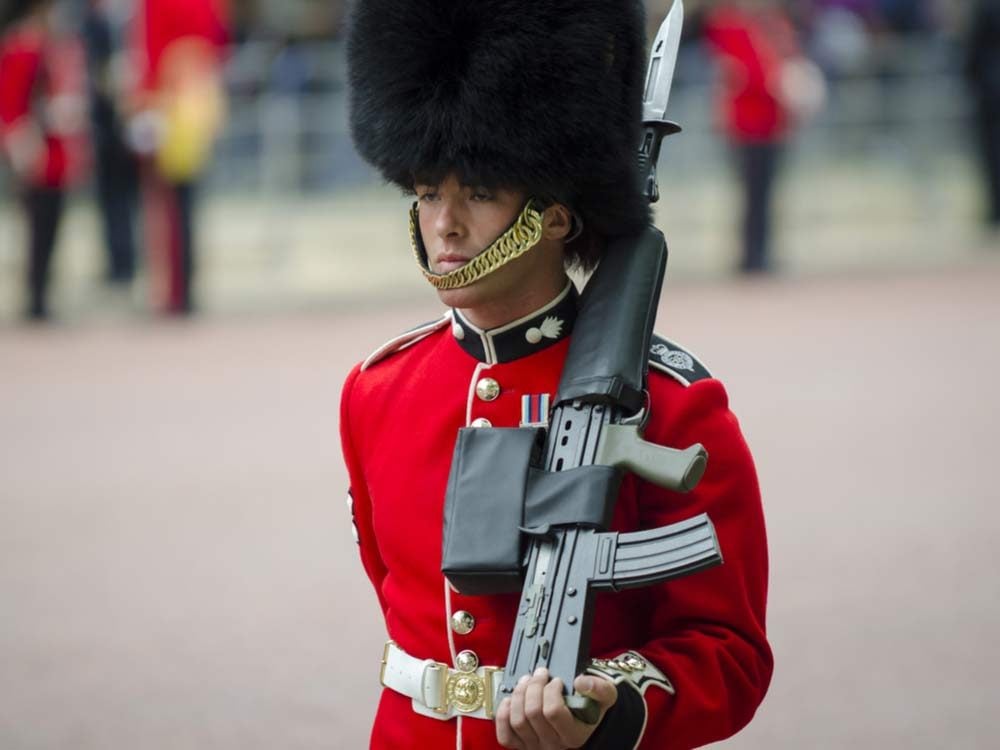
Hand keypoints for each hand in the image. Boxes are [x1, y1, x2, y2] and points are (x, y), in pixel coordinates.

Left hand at [495, 667, 617, 748]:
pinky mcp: (521, 745)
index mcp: (573, 735)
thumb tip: (580, 682)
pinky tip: (511, 700)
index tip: (556, 680)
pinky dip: (504, 714)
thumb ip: (599, 688)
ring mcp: (535, 746)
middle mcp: (553, 745)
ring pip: (517, 721)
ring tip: (526, 681)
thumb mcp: (605, 696)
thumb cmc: (591, 708)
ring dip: (518, 695)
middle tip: (540, 674)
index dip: (551, 690)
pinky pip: (505, 734)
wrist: (583, 720)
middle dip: (533, 687)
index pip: (553, 712)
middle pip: (532, 714)